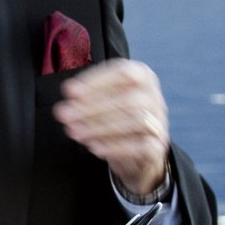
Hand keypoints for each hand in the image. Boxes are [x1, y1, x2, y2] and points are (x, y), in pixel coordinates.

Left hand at [56, 59, 171, 199]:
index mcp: (143, 76)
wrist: (138, 152)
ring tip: (74, 132)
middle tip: (65, 115)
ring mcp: (159, 122)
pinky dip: (116, 147)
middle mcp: (154, 97)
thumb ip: (87, 95)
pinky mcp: (158, 146)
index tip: (70, 91)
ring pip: (136, 121)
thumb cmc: (116, 117)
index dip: (96, 80)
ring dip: (100, 127)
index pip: (124, 72)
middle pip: (128, 99)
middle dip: (92, 107)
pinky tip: (94, 147)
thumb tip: (69, 91)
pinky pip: (141, 146)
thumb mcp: (103, 100)